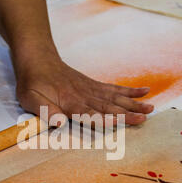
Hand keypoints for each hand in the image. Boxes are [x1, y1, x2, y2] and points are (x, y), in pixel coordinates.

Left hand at [15, 56, 153, 124]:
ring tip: (151, 108)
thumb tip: (59, 123)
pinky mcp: (94, 85)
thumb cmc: (32, 83)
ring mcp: (91, 89)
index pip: (88, 113)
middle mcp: (84, 95)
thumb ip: (45, 111)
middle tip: (145, 118)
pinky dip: (129, 90)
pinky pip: (114, 88)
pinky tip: (144, 91)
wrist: (37, 58)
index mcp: (69, 102)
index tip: (118, 123)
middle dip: (126, 113)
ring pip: (115, 97)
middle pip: (108, 106)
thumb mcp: (30, 99)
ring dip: (133, 103)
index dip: (103, 119)